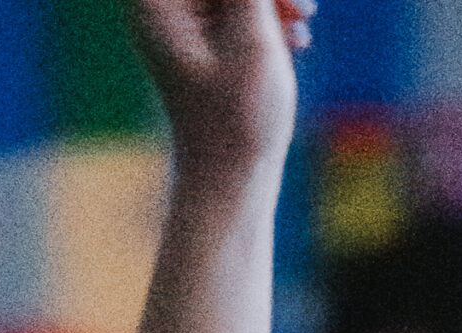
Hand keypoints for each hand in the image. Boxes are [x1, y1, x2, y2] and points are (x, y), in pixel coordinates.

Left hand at [127, 0, 308, 168]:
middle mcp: (161, 7)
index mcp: (156, 1)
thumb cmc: (237, 121)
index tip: (277, 6)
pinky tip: (296, 38)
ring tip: (305, 17)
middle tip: (301, 6)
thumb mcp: (252, 34)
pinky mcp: (206, 40)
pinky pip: (238, 4)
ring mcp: (183, 24)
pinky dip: (268, 12)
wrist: (233, 185)